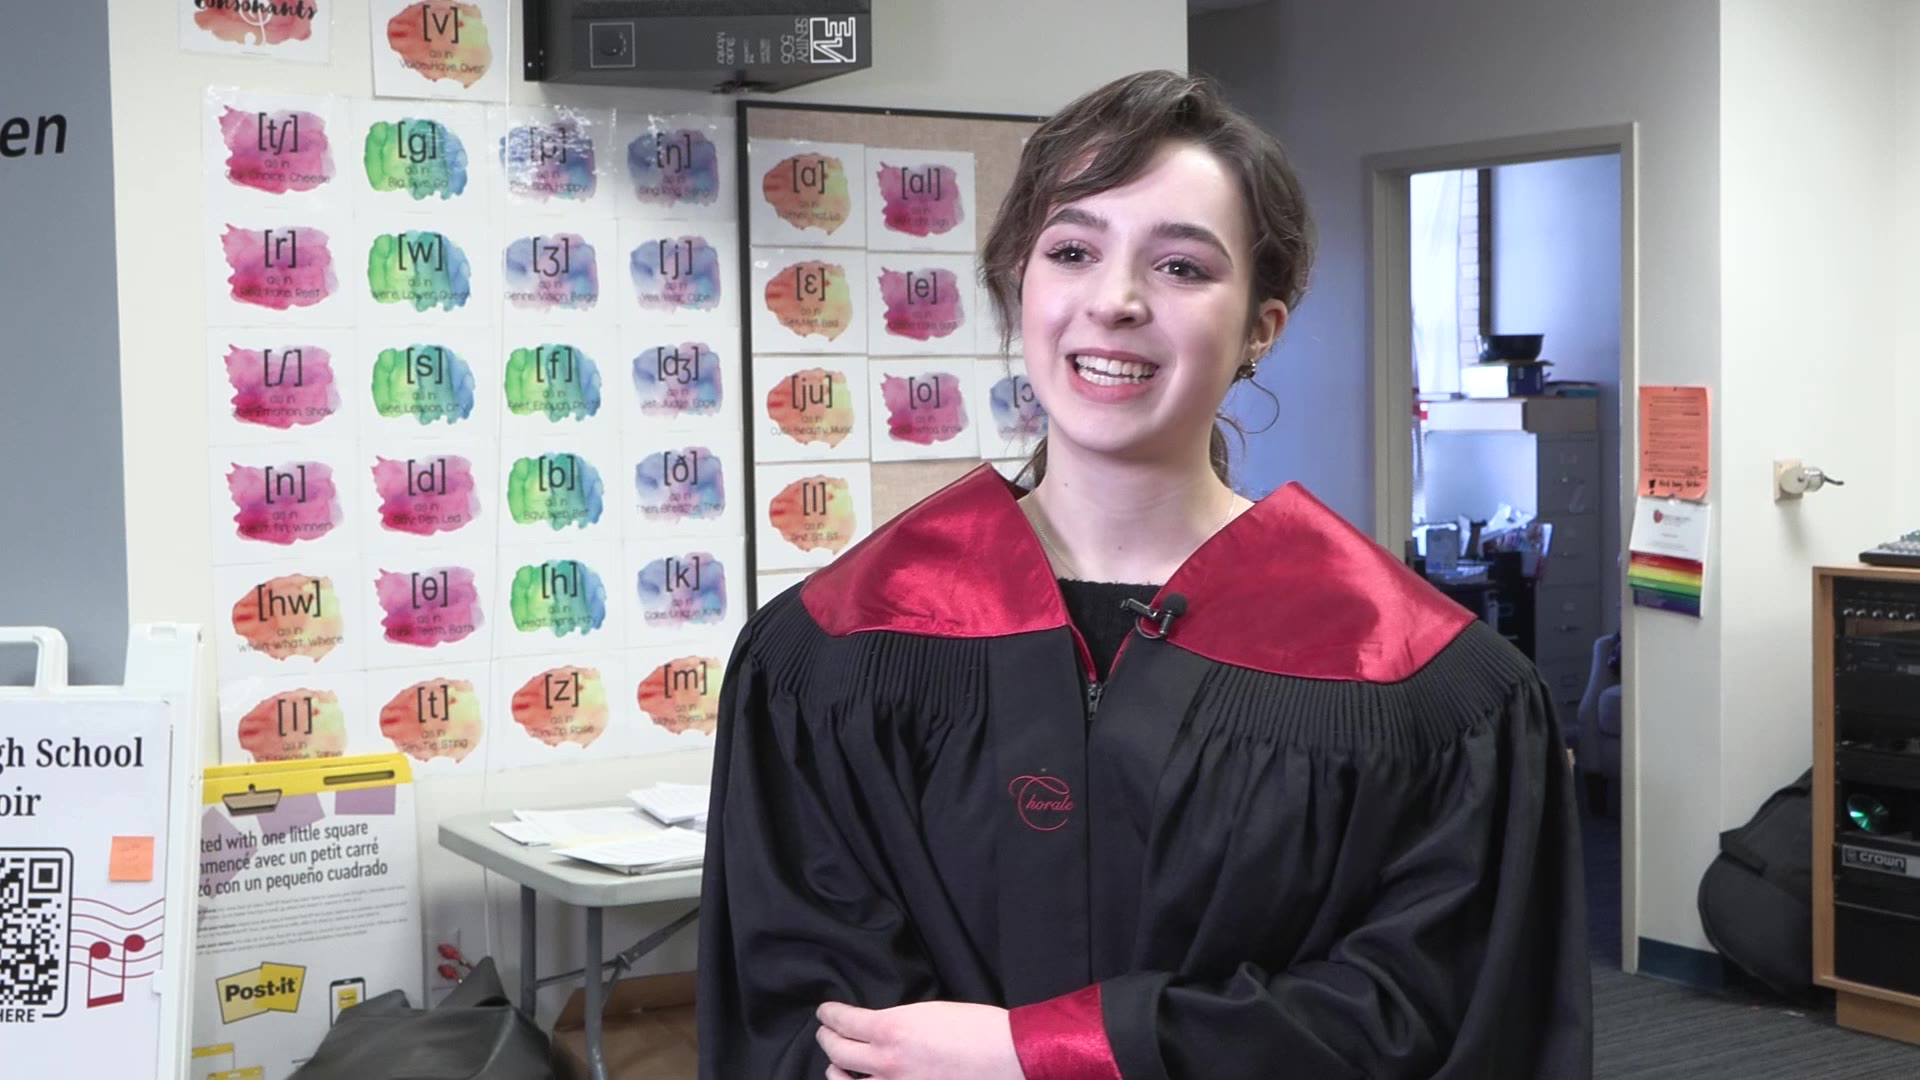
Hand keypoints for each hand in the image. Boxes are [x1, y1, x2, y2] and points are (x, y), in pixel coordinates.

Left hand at [816, 1000, 1024, 1079]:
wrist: (1007, 1057)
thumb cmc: (977, 1029)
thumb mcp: (928, 1012)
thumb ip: (896, 1023)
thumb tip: (878, 1029)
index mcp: (891, 1029)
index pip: (843, 1022)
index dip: (829, 1015)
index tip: (825, 1012)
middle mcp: (886, 1062)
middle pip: (837, 1053)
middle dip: (827, 1039)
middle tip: (825, 1033)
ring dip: (836, 1072)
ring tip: (836, 1066)